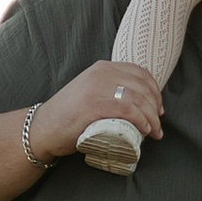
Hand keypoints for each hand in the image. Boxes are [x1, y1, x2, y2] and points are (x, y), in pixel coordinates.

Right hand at [28, 63, 165, 162]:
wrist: (42, 128)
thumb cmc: (69, 116)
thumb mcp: (91, 92)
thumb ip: (109, 89)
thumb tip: (137, 101)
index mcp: (102, 68)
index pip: (140, 72)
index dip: (155, 91)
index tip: (158, 108)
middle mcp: (100, 73)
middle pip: (142, 86)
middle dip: (156, 107)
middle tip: (158, 125)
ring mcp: (96, 88)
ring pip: (137, 98)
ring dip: (152, 117)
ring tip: (155, 132)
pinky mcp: (93, 106)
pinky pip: (127, 109)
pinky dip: (141, 120)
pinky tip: (145, 129)